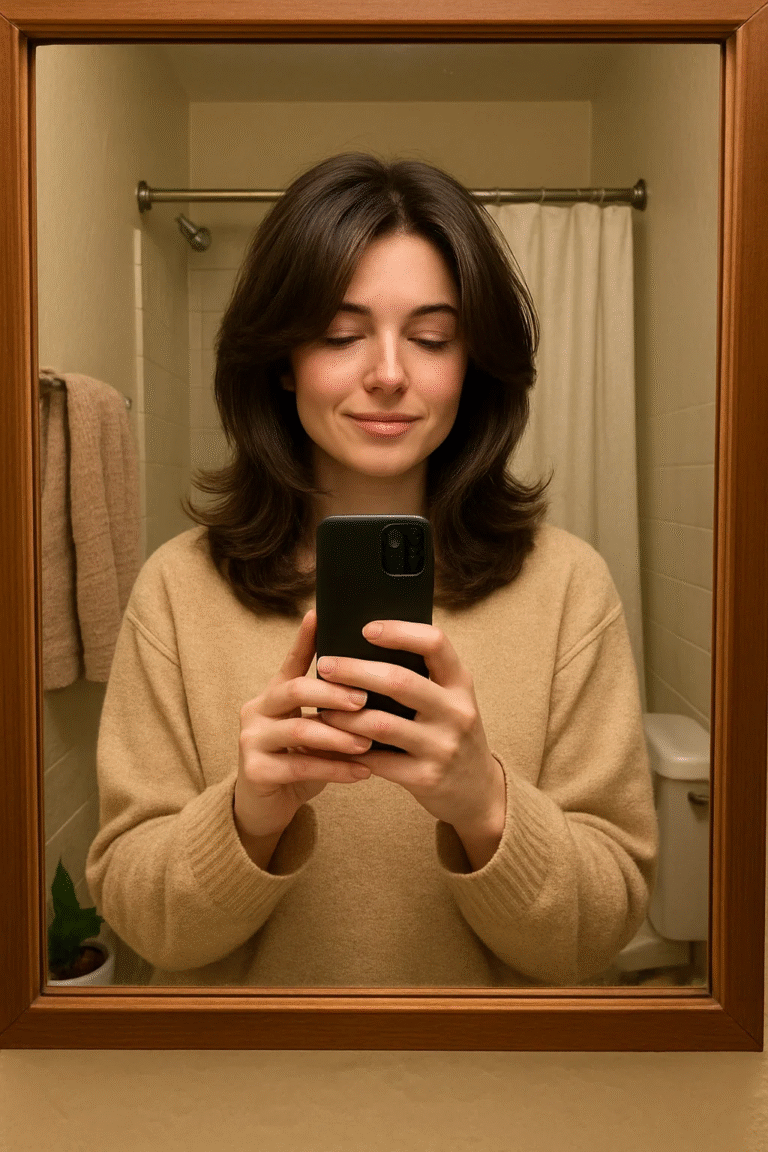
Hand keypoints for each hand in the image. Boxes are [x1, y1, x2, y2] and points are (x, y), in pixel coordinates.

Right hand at [235, 609, 372, 842]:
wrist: (269, 806)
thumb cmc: (300, 759)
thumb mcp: (315, 727)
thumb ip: (333, 706)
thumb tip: (378, 683)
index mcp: (274, 694)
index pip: (292, 659)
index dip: (305, 637)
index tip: (319, 614)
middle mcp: (257, 709)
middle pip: (294, 689)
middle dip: (332, 692)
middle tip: (364, 698)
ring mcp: (251, 739)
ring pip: (298, 728)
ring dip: (338, 734)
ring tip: (368, 741)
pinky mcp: (255, 771)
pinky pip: (300, 765)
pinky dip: (335, 769)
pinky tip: (362, 772)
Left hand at [315, 620, 506, 838]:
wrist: (477, 790)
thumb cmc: (450, 732)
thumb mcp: (450, 699)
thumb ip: (422, 675)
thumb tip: (364, 645)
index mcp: (460, 683)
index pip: (435, 643)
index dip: (399, 631)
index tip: (366, 629)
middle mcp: (456, 712)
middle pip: (399, 682)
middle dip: (355, 671)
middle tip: (325, 666)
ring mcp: (443, 746)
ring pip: (381, 724)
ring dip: (344, 715)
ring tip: (322, 708)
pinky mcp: (427, 778)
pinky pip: (378, 761)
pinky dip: (350, 750)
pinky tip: (332, 743)